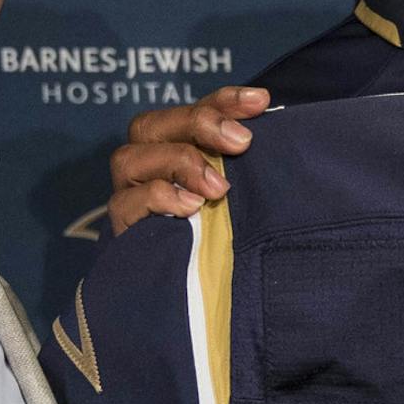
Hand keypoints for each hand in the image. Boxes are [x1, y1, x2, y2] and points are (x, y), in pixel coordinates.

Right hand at [106, 86, 270, 234]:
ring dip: (178, 162)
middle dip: (198, 124)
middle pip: (152, 124)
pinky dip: (159, 198)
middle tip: (241, 143)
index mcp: (178, 150)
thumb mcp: (248, 200)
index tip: (261, 102)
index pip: (194, 110)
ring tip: (217, 187)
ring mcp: (130, 196)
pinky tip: (191, 207)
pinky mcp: (124, 229)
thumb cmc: (232, 243)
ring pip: (130, 158)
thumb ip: (252, 168)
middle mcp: (148, 167)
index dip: (224, 100)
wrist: (204, 302)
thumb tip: (278, 129)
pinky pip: (125, 203)